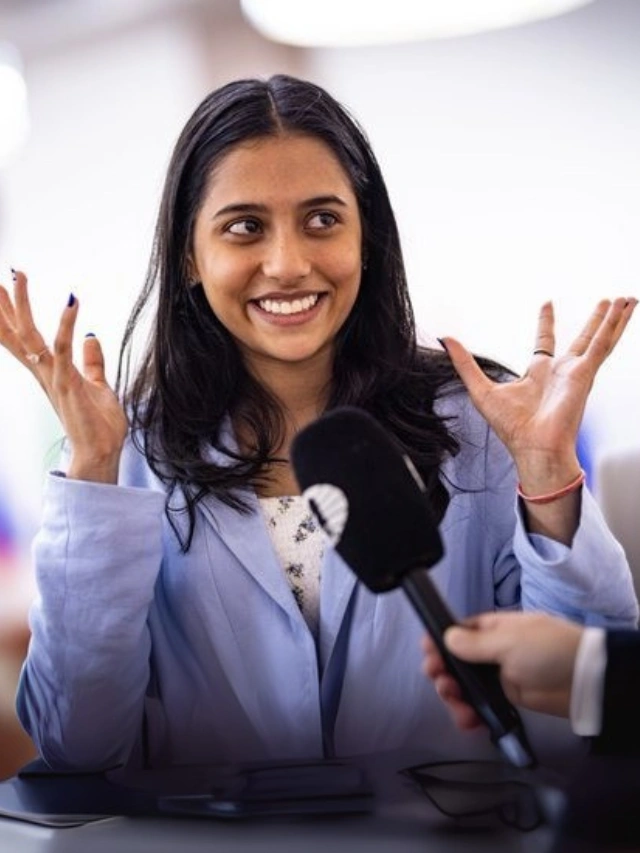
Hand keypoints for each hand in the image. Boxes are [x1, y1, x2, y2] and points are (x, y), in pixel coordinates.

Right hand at [0, 269, 127, 481]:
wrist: (101, 453)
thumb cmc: (99, 425)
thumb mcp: (98, 386)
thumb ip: (92, 362)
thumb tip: (91, 337)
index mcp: (50, 373)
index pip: (24, 339)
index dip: (10, 315)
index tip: (1, 287)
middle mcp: (45, 373)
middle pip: (18, 334)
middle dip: (6, 305)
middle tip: (1, 275)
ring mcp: (53, 378)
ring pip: (30, 336)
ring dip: (22, 305)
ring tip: (17, 274)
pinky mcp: (67, 384)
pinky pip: (62, 348)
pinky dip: (65, 324)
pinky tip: (71, 302)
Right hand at [422, 611, 583, 725]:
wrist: (583, 680)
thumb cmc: (546, 650)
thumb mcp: (508, 641)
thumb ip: (474, 644)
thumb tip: (445, 636)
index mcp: (493, 629)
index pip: (459, 633)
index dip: (440, 642)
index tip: (425, 652)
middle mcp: (492, 651)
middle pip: (456, 662)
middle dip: (443, 672)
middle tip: (439, 681)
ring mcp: (499, 676)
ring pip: (465, 686)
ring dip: (455, 696)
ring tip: (456, 704)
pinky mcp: (506, 699)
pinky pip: (481, 705)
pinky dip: (472, 713)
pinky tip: (469, 720)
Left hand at [440, 298, 636, 492]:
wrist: (534, 448)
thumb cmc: (512, 429)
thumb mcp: (480, 388)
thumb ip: (464, 363)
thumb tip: (446, 339)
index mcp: (539, 375)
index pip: (545, 342)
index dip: (546, 323)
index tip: (547, 305)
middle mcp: (561, 372)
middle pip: (582, 338)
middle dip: (595, 320)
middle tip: (606, 300)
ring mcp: (576, 372)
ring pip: (599, 338)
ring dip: (613, 318)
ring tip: (626, 298)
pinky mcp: (585, 374)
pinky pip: (602, 344)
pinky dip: (614, 326)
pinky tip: (624, 309)